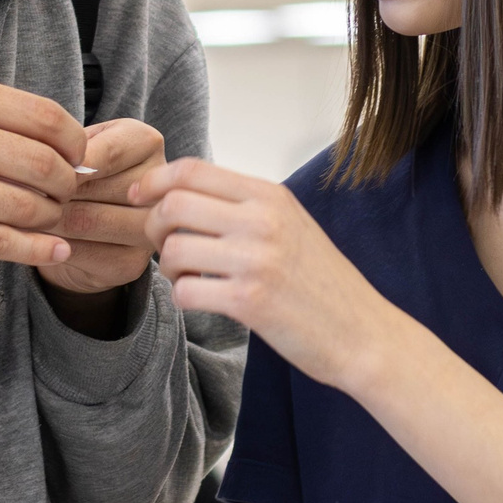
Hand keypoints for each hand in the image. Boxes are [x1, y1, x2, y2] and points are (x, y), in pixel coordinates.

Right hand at [0, 76, 81, 264]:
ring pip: (25, 207)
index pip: (46, 118)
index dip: (77, 143)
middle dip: (68, 185)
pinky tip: (55, 251)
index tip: (79, 158)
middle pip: (43, 165)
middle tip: (67, 193)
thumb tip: (75, 147)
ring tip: (52, 218)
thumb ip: (3, 118)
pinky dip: (36, 250)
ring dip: (52, 218)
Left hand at [42, 119, 168, 296]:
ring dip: (48, 218)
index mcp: (146, 142)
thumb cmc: (78, 174)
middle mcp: (158, 187)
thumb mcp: (73, 148)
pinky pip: (83, 252)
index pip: (105, 152)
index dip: (64, 162)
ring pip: (87, 220)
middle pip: (97, 188)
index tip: (34, 167)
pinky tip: (38, 236)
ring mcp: (149, 229)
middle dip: (52, 192)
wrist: (84, 227)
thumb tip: (44, 170)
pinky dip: (52, 244)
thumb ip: (64, 149)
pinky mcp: (131, 264)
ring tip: (25, 211)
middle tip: (20, 192)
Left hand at [131, 159, 410, 392]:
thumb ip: (245, 206)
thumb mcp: (292, 225)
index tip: (139, 197)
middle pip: (173, 205)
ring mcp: (256, 260)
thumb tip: (183, 195)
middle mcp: (262, 220)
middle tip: (168, 248)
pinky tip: (203, 300)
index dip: (155, 181)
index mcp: (270, 196)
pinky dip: (183, 297)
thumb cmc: (323, 282)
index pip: (193, 170)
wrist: (363, 332)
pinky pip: (185, 290)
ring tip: (191, 278)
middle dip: (154, 227)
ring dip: (170, 268)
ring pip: (174, 248)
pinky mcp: (249, 301)